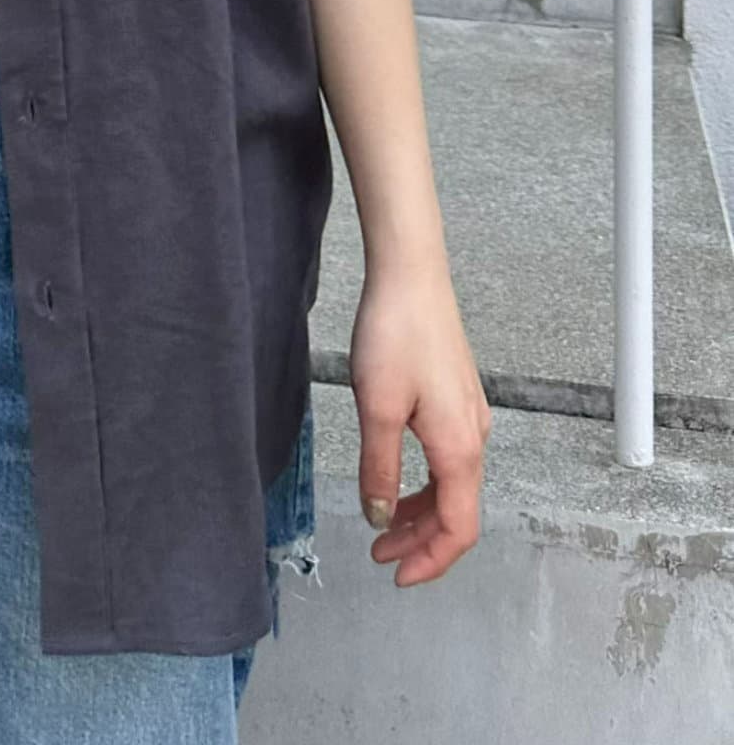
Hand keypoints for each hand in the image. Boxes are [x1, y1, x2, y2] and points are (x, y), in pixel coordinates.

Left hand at [349, 264, 490, 586]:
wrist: (411, 276)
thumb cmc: (396, 333)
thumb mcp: (376, 408)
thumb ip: (378, 469)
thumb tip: (381, 517)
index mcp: (460, 448)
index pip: (458, 528)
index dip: (431, 561)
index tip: (396, 576)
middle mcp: (474, 436)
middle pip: (457, 510)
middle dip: (420, 540)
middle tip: (379, 552)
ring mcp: (468, 416)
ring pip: (451, 484)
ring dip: (419, 510)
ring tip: (382, 521)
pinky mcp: (457, 398)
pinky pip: (447, 457)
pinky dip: (423, 480)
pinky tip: (395, 476)